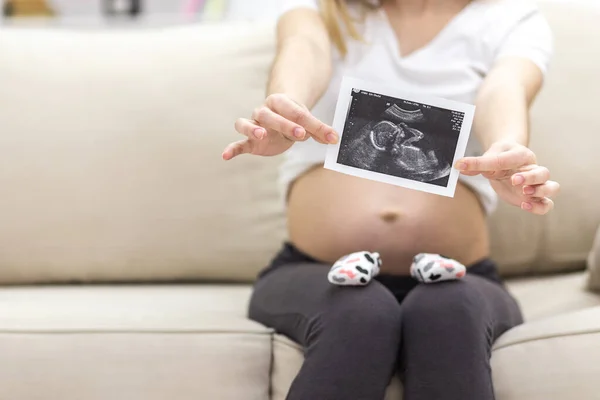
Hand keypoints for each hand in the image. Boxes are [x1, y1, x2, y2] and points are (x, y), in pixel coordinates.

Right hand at [222, 94, 337, 159]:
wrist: (281, 117)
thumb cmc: (295, 119)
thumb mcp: (308, 123)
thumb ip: (320, 131)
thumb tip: (334, 139)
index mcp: (280, 102)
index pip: (294, 111)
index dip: (307, 122)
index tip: (319, 133)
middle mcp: (264, 111)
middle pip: (270, 116)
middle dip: (284, 124)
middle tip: (300, 134)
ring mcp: (254, 125)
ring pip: (246, 124)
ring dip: (251, 129)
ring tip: (260, 136)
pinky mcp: (249, 141)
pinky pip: (238, 143)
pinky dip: (232, 149)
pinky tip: (226, 156)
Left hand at [455, 141, 559, 214]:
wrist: (505, 160)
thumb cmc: (498, 157)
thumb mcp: (487, 158)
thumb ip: (475, 163)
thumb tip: (458, 165)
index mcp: (522, 155)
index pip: (514, 159)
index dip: (502, 165)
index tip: (490, 172)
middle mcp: (533, 169)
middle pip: (544, 173)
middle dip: (531, 178)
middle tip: (515, 181)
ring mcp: (536, 184)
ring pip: (552, 188)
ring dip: (541, 191)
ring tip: (525, 194)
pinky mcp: (534, 197)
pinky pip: (547, 204)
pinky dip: (539, 207)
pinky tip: (526, 206)